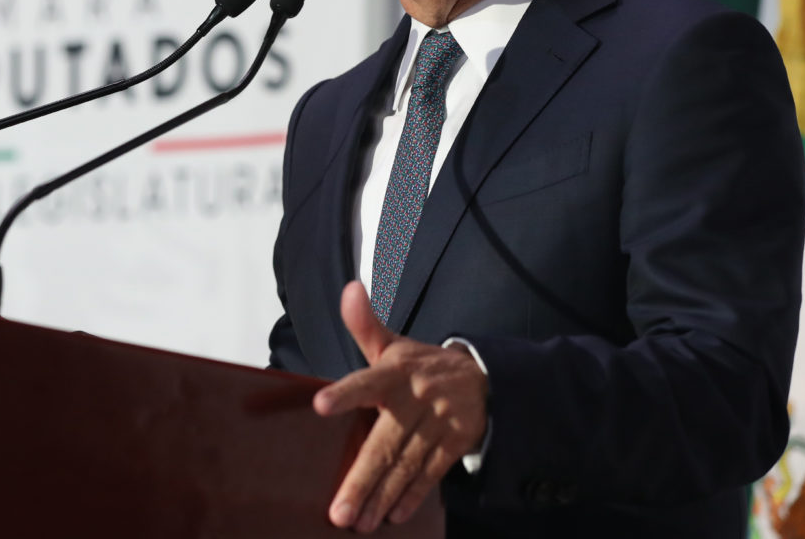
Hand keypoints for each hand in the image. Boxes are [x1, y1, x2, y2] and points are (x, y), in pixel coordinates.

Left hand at [314, 281, 487, 531]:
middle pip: (384, 442)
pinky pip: (432, 472)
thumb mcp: (394, 344)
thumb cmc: (422, 364)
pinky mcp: (458, 440)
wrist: (484, 376)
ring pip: (406, 463)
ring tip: (359, 522)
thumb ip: (365, 324)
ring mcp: (440, 420)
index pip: (366, 380)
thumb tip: (348, 289)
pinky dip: (413, 494)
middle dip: (360, 478)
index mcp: (395, 370)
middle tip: (338, 511)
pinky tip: (393, 515)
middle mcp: (417, 395)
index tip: (320, 405)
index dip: (344, 392)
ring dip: (382, 495)